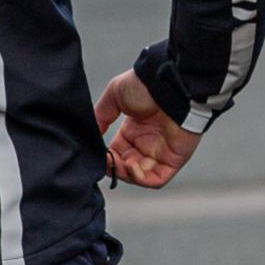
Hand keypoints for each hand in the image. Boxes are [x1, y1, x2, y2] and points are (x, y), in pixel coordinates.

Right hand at [94, 70, 201, 188]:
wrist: (169, 85)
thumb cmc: (145, 86)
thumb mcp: (114, 96)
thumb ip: (100, 115)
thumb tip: (90, 134)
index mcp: (133, 130)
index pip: (116, 154)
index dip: (106, 158)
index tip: (97, 154)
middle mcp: (146, 143)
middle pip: (126, 168)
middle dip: (114, 168)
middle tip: (107, 161)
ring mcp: (161, 152)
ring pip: (140, 177)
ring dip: (125, 174)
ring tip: (121, 163)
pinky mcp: (174, 159)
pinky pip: (157, 179)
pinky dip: (141, 179)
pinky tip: (132, 166)